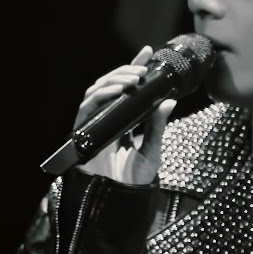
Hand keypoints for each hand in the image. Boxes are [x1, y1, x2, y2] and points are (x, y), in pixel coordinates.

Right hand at [73, 45, 176, 185]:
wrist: (118, 202)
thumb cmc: (133, 181)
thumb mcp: (152, 151)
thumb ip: (158, 127)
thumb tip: (170, 100)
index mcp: (123, 121)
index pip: (127, 89)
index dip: (133, 68)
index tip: (147, 51)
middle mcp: (106, 119)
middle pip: (110, 85)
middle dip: (125, 72)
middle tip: (142, 70)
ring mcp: (93, 124)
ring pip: (97, 90)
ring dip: (115, 80)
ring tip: (133, 79)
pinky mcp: (82, 131)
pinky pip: (88, 106)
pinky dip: (102, 94)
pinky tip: (118, 90)